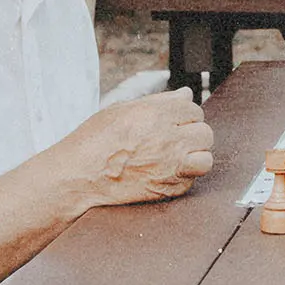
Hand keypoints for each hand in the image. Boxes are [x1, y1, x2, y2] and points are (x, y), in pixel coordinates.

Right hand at [56, 90, 213, 206]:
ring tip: (178, 157)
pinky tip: (167, 172)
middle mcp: (168, 139)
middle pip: (204, 132)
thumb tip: (185, 95)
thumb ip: (159, 102)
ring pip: (206, 158)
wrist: (78, 177)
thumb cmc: (93, 142)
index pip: (193, 109)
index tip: (172, 122)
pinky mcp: (168, 189)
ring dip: (195, 156)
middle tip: (174, 139)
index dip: (183, 115)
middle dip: (192, 134)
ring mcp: (170, 166)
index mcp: (157, 115)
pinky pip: (192, 181)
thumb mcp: (122, 110)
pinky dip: (184, 177)